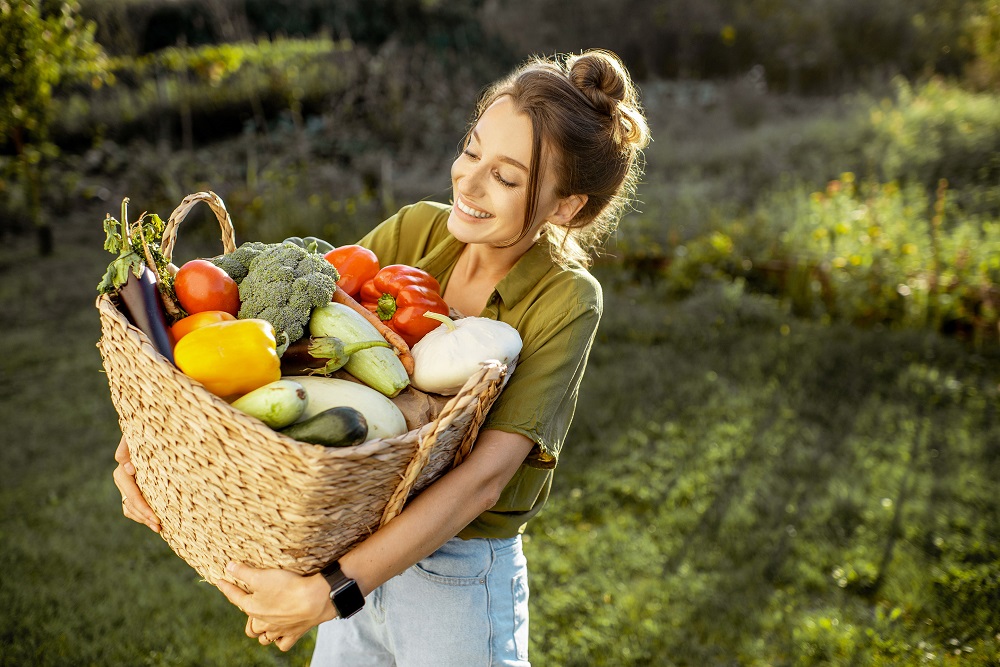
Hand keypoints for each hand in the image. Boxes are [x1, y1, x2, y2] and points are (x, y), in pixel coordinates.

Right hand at [113, 436, 160, 531]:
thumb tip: (129, 468)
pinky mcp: (132, 488)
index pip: (133, 496)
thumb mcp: (137, 436)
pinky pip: (133, 507)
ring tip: (160, 528)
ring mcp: (126, 485)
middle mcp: (122, 479)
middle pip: (131, 505)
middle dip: (145, 518)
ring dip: (144, 519)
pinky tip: (155, 521)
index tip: (157, 519)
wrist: (154, 428)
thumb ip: (128, 447)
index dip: (144, 509)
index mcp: (123, 471)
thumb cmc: (148, 431)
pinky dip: (142, 515)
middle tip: (160, 527)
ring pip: (130, 509)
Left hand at [217, 562, 336, 651]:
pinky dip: (279, 640)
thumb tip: (228, 567)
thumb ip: (244, 572)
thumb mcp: (262, 576)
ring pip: (263, 638)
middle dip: (248, 619)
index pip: (234, 597)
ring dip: (261, 633)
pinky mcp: (294, 634)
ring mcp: (278, 631)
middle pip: (250, 627)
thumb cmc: (287, 587)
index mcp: (252, 608)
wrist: (314, 600)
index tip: (220, 580)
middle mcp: (263, 623)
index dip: (226, 588)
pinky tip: (280, 633)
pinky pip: (282, 644)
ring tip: (263, 624)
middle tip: (250, 608)